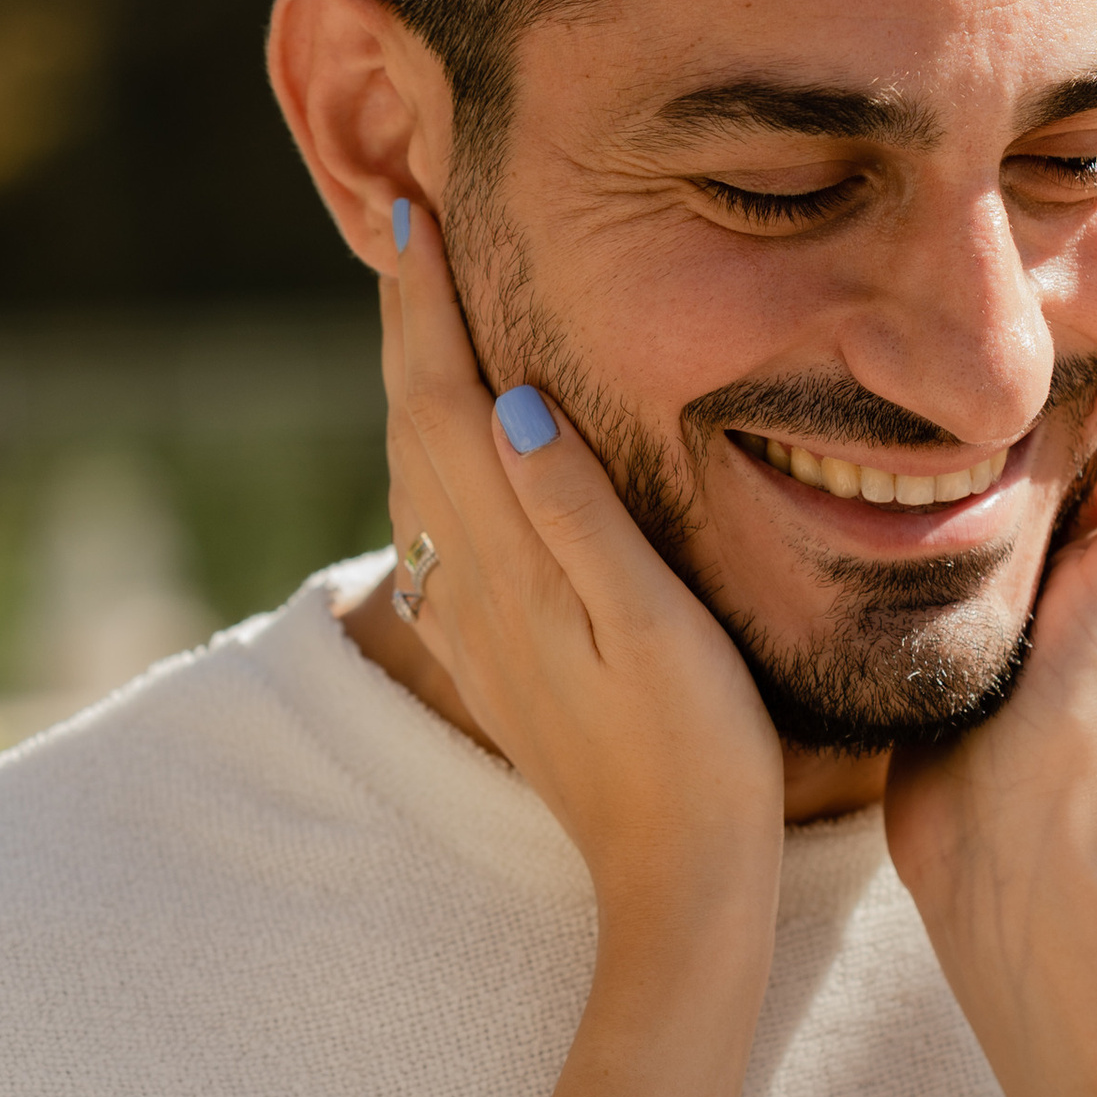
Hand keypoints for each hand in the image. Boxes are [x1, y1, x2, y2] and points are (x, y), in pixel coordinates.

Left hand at [383, 204, 785, 936]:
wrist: (676, 889)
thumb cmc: (696, 757)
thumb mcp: (654, 626)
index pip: (449, 398)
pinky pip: (437, 531)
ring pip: (416, 472)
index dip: (427, 301)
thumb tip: (505, 398)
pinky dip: (424, 458)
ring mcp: (480, 626)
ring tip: (413, 303)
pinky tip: (439, 450)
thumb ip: (577, 512)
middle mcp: (475, 586)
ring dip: (408, 379)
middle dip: (404, 317)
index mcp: (513, 562)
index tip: (413, 207)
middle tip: (399, 216)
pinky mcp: (498, 658)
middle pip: (415, 422)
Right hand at [884, 345, 1096, 1096]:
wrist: (997, 856)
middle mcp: (1069, 570)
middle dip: (1010, 375)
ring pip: (974, 491)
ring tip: (890, 344)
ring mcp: (998, 606)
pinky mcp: (934, 639)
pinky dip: (897, 502)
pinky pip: (919, 550)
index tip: (1055, 257)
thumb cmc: (1080, 720)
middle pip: (1041, 445)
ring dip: (943, 433)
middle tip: (948, 285)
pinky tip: (844, 450)